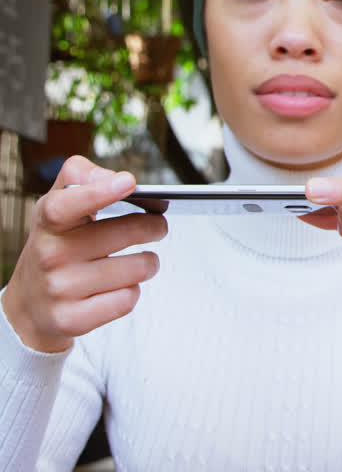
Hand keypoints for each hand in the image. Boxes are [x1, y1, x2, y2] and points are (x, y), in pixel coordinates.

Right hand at [2, 157, 166, 352]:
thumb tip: (114, 177)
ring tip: (138, 261)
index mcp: (48, 223)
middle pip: (127, 233)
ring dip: (147, 263)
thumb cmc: (55, 248)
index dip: (99, 192)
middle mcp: (50, 255)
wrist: (29, 306)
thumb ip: (81, 177)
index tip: (128, 182)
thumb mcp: (57, 207)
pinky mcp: (72, 319)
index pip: (66, 205)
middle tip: (157, 226)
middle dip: (154, 227)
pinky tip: (118, 287)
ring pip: (138, 268)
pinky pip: (128, 299)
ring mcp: (59, 289)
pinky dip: (131, 292)